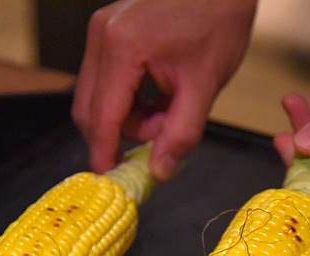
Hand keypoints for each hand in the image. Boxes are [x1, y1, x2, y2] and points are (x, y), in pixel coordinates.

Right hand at [72, 0, 256, 179]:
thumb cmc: (218, 22)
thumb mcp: (204, 85)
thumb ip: (181, 133)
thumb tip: (159, 172)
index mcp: (122, 49)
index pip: (102, 118)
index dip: (104, 154)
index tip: (112, 179)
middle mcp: (102, 37)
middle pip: (91, 110)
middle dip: (123, 134)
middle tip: (161, 137)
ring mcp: (101, 30)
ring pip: (97, 97)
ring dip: (128, 117)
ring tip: (168, 111)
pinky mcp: (108, 30)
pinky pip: (106, 79)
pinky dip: (128, 99)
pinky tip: (159, 95)